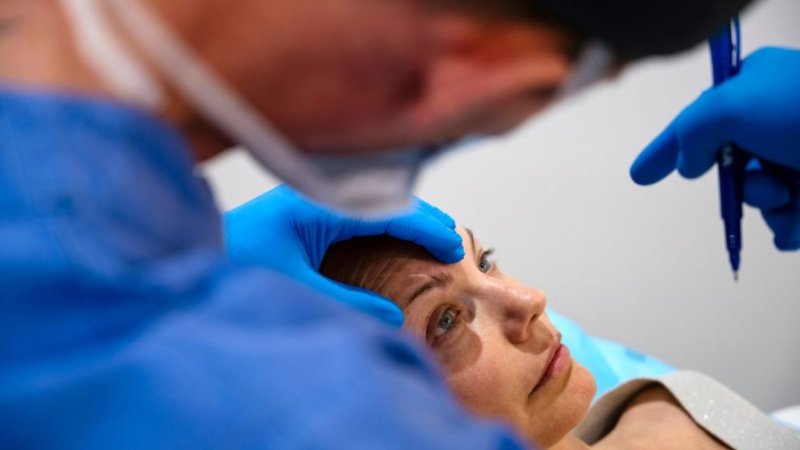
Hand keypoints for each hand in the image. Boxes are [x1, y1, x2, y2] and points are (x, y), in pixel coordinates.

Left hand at [223, 185, 463, 325]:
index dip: (427, 228)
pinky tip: (393, 237)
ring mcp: (312, 196)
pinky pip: (357, 207)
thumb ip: (346, 300)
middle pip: (387, 197)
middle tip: (453, 243)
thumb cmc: (234, 261)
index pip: (390, 208)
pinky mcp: (305, 208)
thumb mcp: (296, 286)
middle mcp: (319, 192)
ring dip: (405, 217)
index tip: (454, 247)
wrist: (188, 248)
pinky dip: (384, 220)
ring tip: (432, 239)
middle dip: (423, 219)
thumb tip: (393, 316)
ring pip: (374, 199)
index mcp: (319, 203)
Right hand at [630, 47, 799, 249]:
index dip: (664, 151)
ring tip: (790, 195)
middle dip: (738, 184)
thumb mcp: (729, 105)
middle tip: (761, 181)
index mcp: (754, 90)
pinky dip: (790, 226)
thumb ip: (691, 132)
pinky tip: (799, 221)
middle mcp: (776, 122)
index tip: (639, 176)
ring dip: (767, 205)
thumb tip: (688, 164)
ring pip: (760, 198)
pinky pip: (789, 220)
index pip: (696, 124)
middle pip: (728, 167)